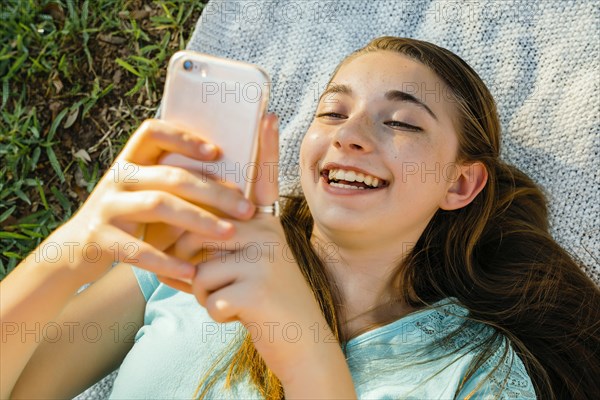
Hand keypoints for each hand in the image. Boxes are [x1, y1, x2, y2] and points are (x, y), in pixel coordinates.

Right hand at [54, 119, 254, 284]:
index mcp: (131, 161)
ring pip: (159, 206)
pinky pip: (138, 250)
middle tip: (246, 208)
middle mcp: (118, 178)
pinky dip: (166, 262)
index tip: (217, 152)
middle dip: (213, 192)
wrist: (78, 248)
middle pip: (171, 176)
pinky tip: (191, 272)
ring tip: (228, 234)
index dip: (183, 138)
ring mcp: (107, 207)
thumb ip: (179, 184)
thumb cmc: (131, 218)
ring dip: (199, 220)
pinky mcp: (101, 239)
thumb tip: (235, 182)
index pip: (152, 132)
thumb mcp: (149, 193)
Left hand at [164, 115, 351, 388]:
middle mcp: (267, 234)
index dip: (265, 146)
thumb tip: (185, 238)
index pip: (263, 181)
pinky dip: (213, 312)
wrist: (302, 343)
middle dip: (192, 264)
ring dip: (204, 292)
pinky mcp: (256, 287)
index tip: (268, 113)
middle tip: (217, 285)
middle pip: (201, 230)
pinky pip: (207, 295)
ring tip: (233, 299)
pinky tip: (239, 315)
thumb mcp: (252, 266)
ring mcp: (264, 259)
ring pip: (199, 267)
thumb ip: (226, 246)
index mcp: (266, 225)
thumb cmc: (268, 302)